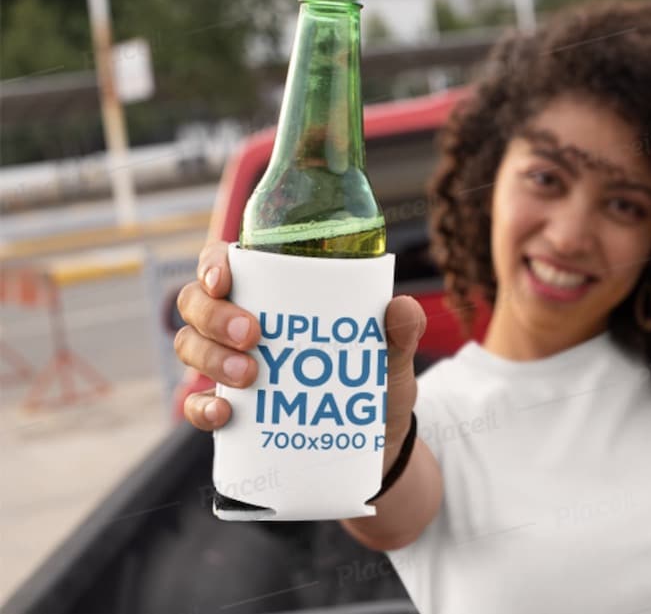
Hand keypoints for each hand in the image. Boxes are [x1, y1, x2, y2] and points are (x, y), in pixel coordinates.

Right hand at [175, 241, 427, 464]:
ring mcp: (230, 366)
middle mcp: (241, 324)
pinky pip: (197, 405)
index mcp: (275, 294)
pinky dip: (202, 408)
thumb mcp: (393, 354)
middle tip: (252, 335)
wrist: (377, 444)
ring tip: (249, 375)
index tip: (225, 280)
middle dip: (214, 315)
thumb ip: (402, 329)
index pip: (226, 263)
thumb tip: (401, 307)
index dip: (213, 265)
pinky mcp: (232, 411)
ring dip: (209, 357)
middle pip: (197, 303)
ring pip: (191, 346)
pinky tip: (225, 414)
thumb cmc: (377, 382)